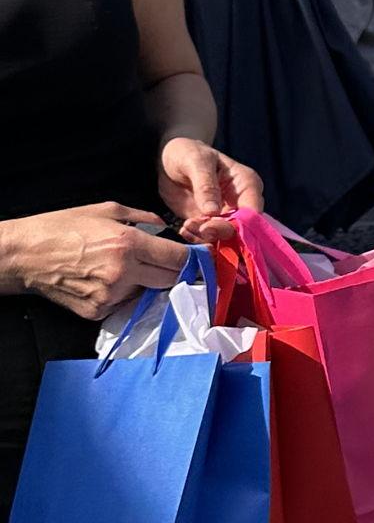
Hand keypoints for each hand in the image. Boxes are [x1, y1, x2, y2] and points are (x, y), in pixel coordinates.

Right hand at [0, 202, 189, 320]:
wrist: (23, 255)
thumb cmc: (63, 227)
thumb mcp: (107, 210)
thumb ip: (145, 219)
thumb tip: (168, 229)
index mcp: (129, 245)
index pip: (180, 259)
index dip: (194, 258)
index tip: (200, 256)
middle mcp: (124, 274)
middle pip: (172, 280)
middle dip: (176, 271)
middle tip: (169, 262)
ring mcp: (111, 296)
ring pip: (149, 292)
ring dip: (148, 282)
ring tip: (129, 267)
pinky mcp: (99, 312)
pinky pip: (126, 302)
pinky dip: (126, 292)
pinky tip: (109, 279)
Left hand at [158, 135, 262, 239]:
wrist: (168, 160)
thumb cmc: (187, 153)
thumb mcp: (196, 162)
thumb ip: (205, 185)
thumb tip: (213, 211)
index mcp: (247, 184)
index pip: (253, 211)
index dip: (240, 224)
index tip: (213, 226)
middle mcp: (242, 202)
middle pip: (242, 228)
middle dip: (221, 233)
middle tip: (199, 229)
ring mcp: (226, 215)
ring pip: (226, 237)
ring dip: (207, 237)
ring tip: (187, 226)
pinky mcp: (210, 224)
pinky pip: (209, 238)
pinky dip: (197, 239)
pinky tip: (184, 230)